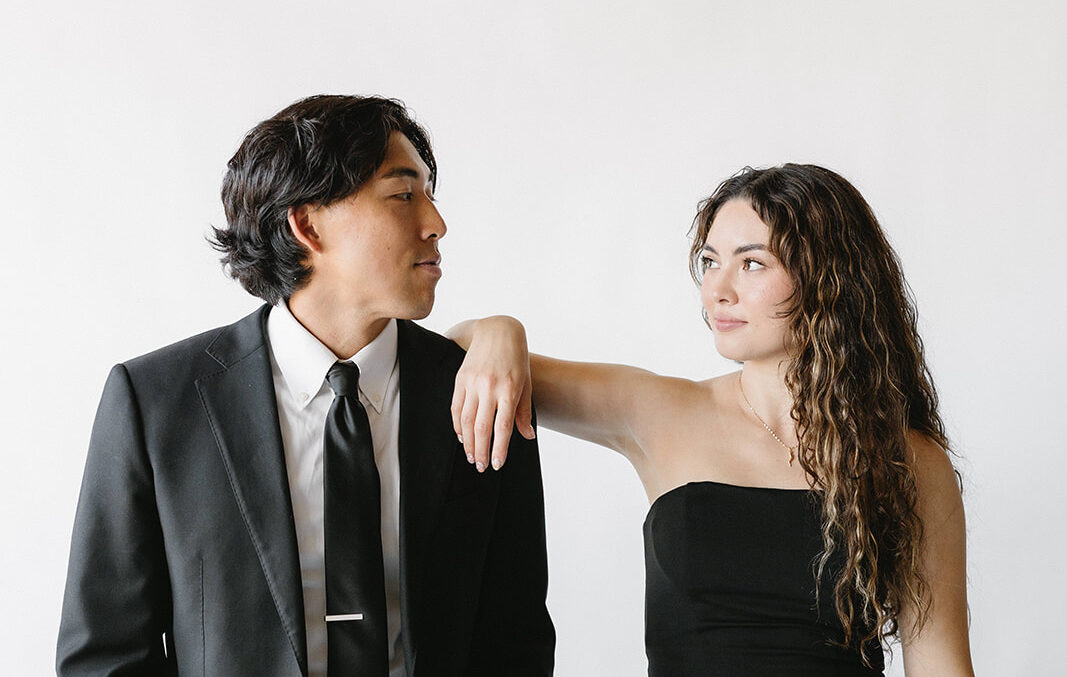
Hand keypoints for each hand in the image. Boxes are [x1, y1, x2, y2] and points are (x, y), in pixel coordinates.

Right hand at [450, 316, 534, 471]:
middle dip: (481, 451)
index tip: (497, 464)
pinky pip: (456, 407)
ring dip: (468, 442)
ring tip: (472, 456)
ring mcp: (472, 383)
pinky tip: (462, 437)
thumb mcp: (526, 383)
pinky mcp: (460, 379)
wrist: (498, 330)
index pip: (502, 427)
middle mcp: (489, 387)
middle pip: (481, 428)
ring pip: (465, 420)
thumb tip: (527, 436)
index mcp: (509, 389)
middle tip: (481, 467)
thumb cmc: (516, 358)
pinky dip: (457, 425)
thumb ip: (523, 411)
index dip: (499, 449)